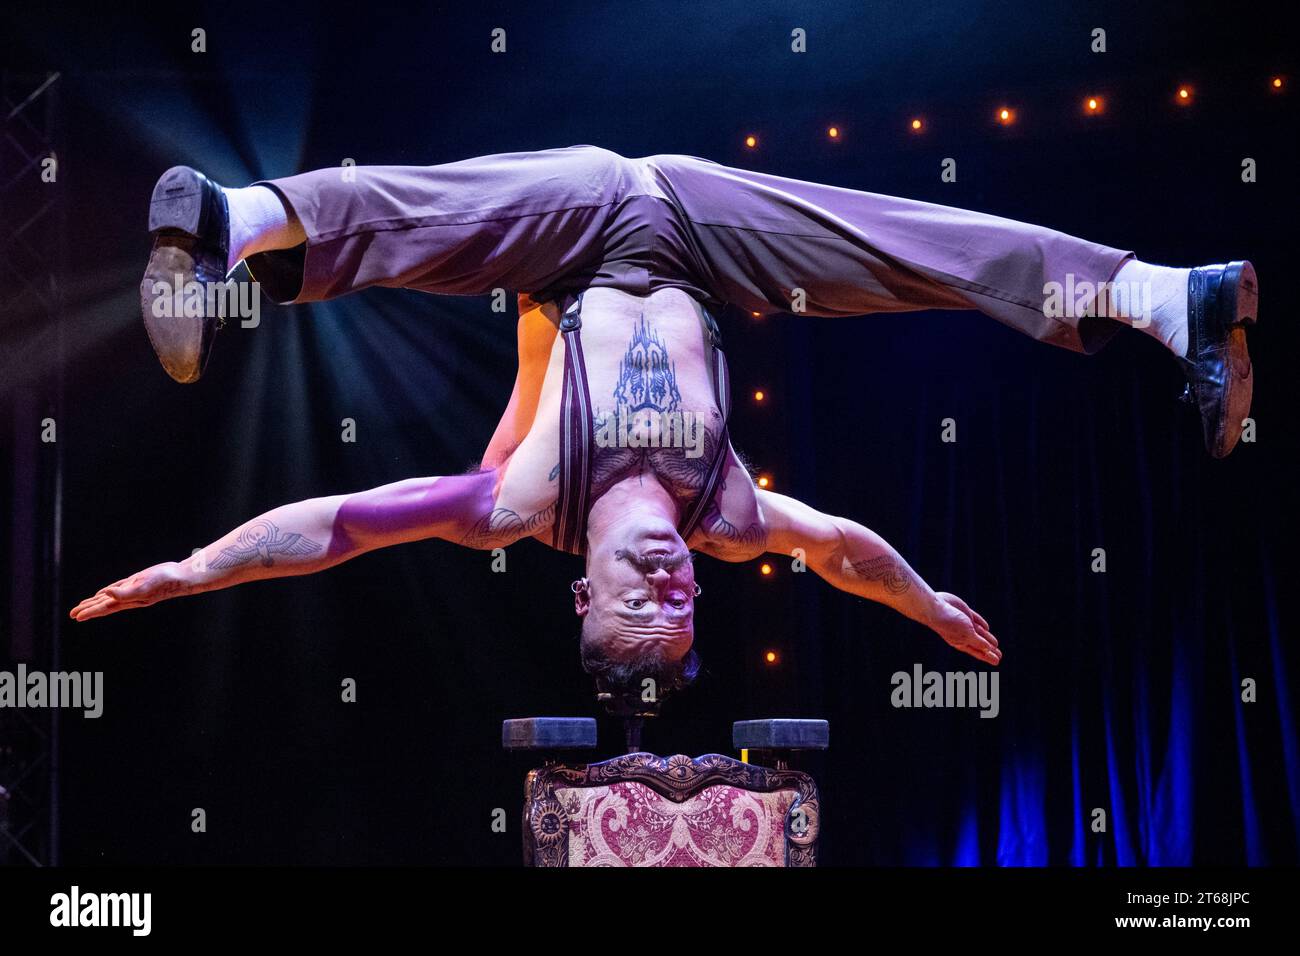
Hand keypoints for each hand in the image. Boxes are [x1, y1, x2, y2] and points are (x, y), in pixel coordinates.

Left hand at [69, 561, 189, 621]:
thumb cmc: (164, 582)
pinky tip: (104, 593)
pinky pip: (117, 589)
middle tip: (73, 614)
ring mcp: (132, 590)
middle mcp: (128, 597)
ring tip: (84, 606)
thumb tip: (105, 594)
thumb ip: (124, 593)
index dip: (89, 612)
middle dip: (88, 609)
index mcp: (127, 600)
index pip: (103, 608)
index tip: (75, 617)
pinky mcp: (136, 581)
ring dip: (95, 602)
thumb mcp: (142, 586)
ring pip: (109, 598)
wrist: (180, 576)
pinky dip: (107, 592)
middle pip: (103, 605)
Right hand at [927, 592, 1000, 664]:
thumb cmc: (950, 624)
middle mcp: (964, 634)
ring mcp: (964, 623)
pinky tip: (986, 628)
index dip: (988, 657)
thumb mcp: (967, 635)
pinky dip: (982, 624)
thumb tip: (989, 649)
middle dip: (989, 650)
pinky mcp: (964, 612)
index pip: (979, 652)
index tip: (997, 662)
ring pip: (980, 633)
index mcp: (963, 643)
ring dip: (988, 638)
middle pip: (980, 644)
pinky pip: (976, 620)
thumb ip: (979, 642)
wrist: (935, 608)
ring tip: (996, 644)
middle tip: (999, 656)